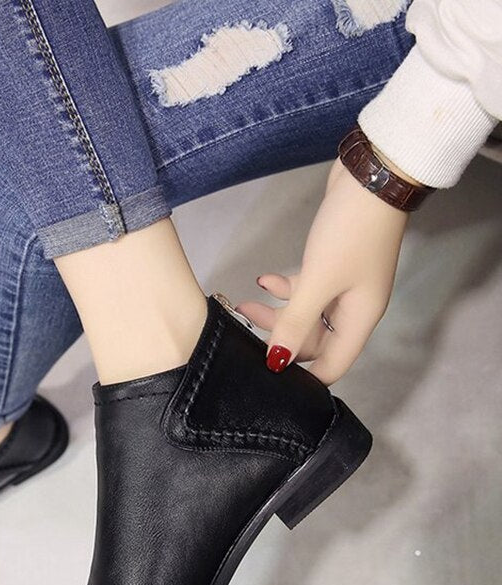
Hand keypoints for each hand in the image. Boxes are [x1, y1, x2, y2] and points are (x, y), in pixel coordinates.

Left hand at [236, 158, 409, 384]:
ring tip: (244, 305)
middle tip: (245, 331)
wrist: (371, 177)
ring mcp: (343, 287)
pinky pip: (306, 290)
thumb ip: (295, 323)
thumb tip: (277, 362)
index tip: (266, 375)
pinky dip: (286, 289)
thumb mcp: (317, 282)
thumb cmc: (350, 234)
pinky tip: (264, 279)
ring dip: (277, 312)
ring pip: (306, 315)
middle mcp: (353, 309)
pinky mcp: (332, 266)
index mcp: (358, 321)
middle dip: (281, 340)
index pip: (332, 366)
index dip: (301, 376)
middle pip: (315, 342)